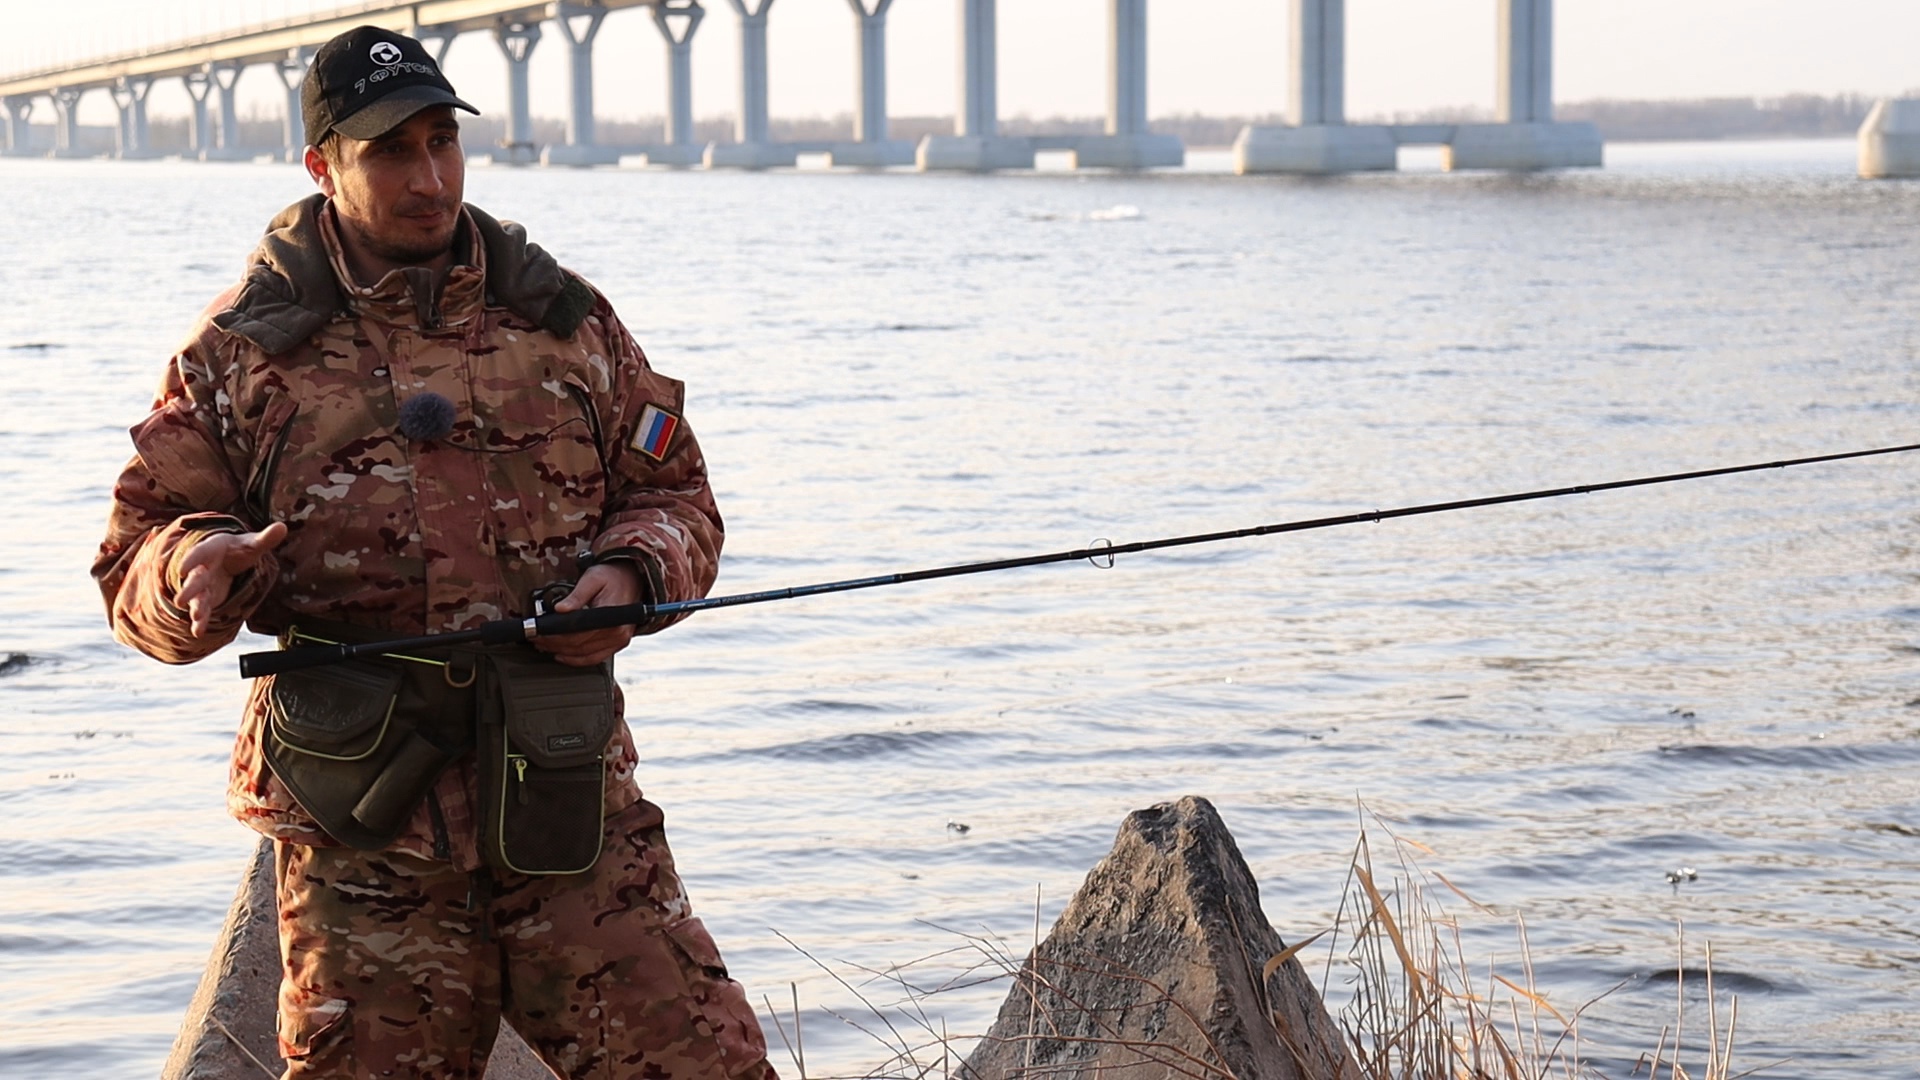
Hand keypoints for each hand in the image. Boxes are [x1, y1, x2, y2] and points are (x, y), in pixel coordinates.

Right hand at [177, 522, 288, 637]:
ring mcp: (203, 584)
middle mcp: (202, 567)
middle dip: (189, 589)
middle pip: (195, 578)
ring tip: (195, 617)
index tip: (182, 569)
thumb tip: (283, 526)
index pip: (199, 553)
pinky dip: (201, 621)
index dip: (190, 560)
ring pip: (197, 596)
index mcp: (211, 549)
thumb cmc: (239, 549)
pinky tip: (198, 632)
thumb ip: (265, 538)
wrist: (228, 558)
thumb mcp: (251, 543)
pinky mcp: (207, 598)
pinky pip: (203, 609)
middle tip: (181, 600)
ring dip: (195, 606)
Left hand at [537, 562, 641, 666]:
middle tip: (536, 639)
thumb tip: (560, 609)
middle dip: (553, 643)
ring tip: (545, 645)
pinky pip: (595, 658)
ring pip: (584, 654)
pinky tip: (563, 655)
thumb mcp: (593, 578)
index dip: (554, 635)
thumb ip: (577, 595)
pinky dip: (577, 659)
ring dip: (562, 652)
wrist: (634, 580)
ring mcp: (618, 640)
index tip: (537, 633)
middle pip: (578, 645)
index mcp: (611, 615)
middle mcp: (617, 632)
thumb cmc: (614, 577)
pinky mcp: (617, 644)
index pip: (577, 632)